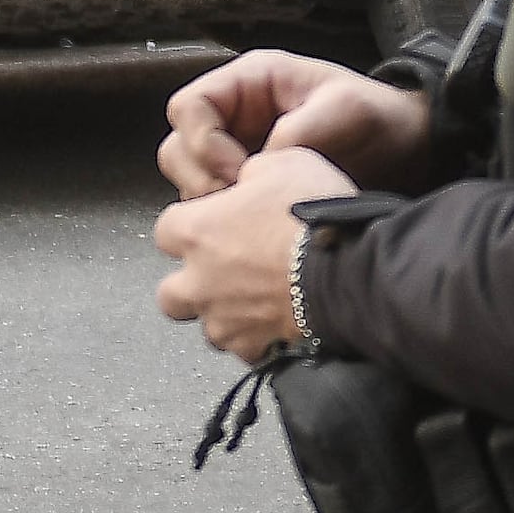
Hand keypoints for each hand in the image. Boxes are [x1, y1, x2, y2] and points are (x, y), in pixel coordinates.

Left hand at [154, 145, 352, 360]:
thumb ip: (251, 173)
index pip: (166, 229)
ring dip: (225, 315)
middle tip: (221, 272)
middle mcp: (200, 282)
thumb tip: (248, 180)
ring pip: (208, 327)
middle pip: (169, 294)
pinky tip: (279, 321)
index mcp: (197, 232)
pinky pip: (245, 349)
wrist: (347, 270)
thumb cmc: (314, 216)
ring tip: (257, 300)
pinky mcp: (254, 348)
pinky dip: (258, 339)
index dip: (190, 224)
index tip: (213, 221)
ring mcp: (224, 321)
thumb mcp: (284, 162)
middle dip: (190, 285)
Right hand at [158, 49, 436, 200]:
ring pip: (191, 182)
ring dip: (210, 205)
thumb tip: (257, 166)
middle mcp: (235, 118)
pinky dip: (227, 223)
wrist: (405, 152)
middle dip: (201, 179)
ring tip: (250, 220)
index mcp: (250, 84)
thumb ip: (297, 132)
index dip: (203, 142)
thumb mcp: (344, 109)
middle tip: (238, 202)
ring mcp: (239, 154)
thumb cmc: (377, 117)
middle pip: (179, 148)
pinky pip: (216, 208)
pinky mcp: (250, 189)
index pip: (190, 106)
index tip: (236, 171)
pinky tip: (259, 231)